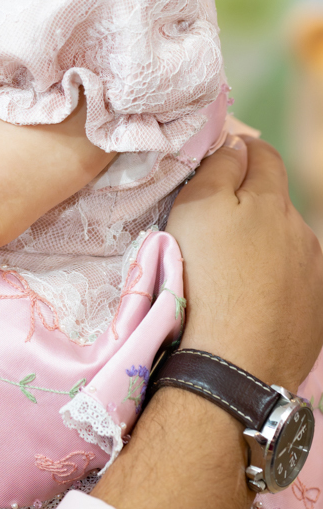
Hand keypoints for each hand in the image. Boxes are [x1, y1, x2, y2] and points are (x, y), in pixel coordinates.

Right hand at [167, 139, 322, 390]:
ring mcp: (313, 274)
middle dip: (252, 201)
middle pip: (276, 201)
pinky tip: (251, 299)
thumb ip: (218, 168)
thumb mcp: (197, 208)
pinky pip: (293, 283)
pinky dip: (273, 282)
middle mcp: (303, 231)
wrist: (233, 363)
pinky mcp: (314, 312)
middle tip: (216, 221)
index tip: (220, 159)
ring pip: (286, 243)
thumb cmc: (206, 277)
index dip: (241, 149)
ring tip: (232, 269)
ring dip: (264, 244)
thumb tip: (237, 145)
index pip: (264, 154)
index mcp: (273, 201)